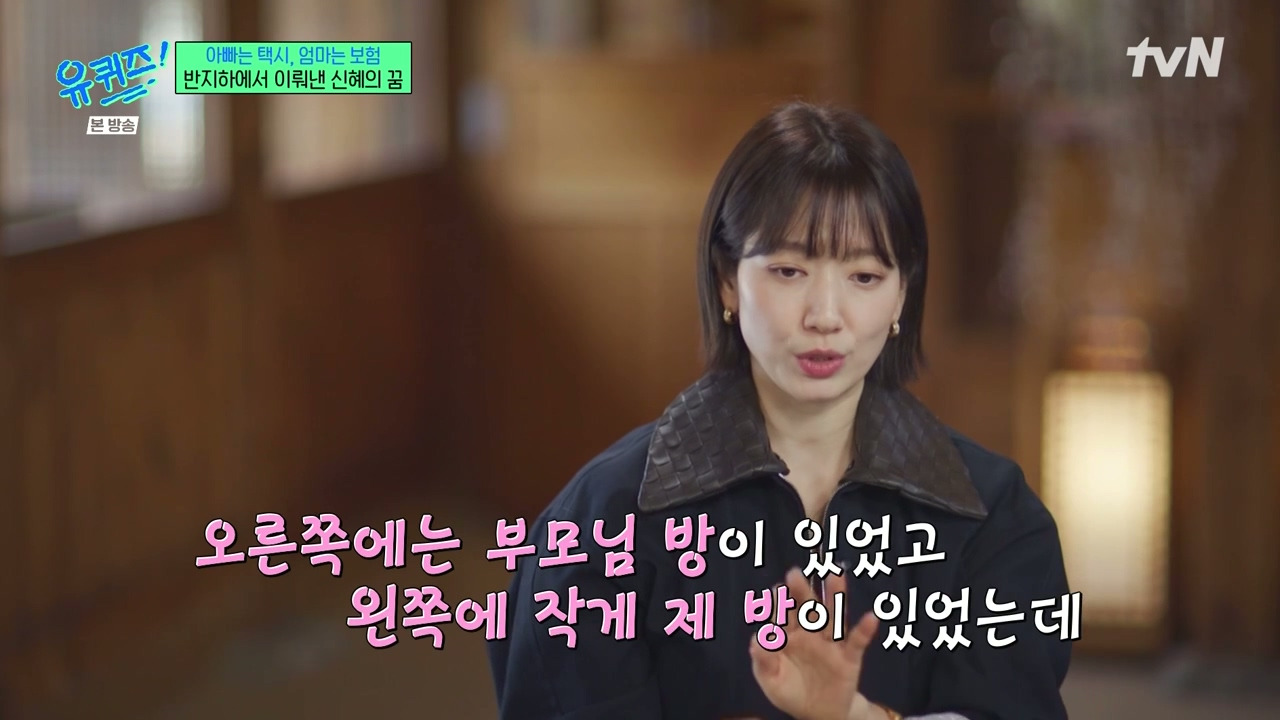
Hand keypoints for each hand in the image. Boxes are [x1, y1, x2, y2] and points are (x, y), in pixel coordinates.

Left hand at [749, 568, 881, 719]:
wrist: (818, 714)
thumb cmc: (791, 691)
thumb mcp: (771, 681)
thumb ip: (764, 662)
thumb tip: (757, 641)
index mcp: (788, 636)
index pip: (783, 615)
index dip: (779, 602)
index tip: (777, 590)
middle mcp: (810, 634)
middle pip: (806, 609)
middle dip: (801, 592)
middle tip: (794, 574)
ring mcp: (830, 644)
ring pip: (832, 617)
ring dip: (834, 597)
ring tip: (835, 575)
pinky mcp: (848, 658)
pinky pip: (857, 642)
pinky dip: (864, 630)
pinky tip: (871, 617)